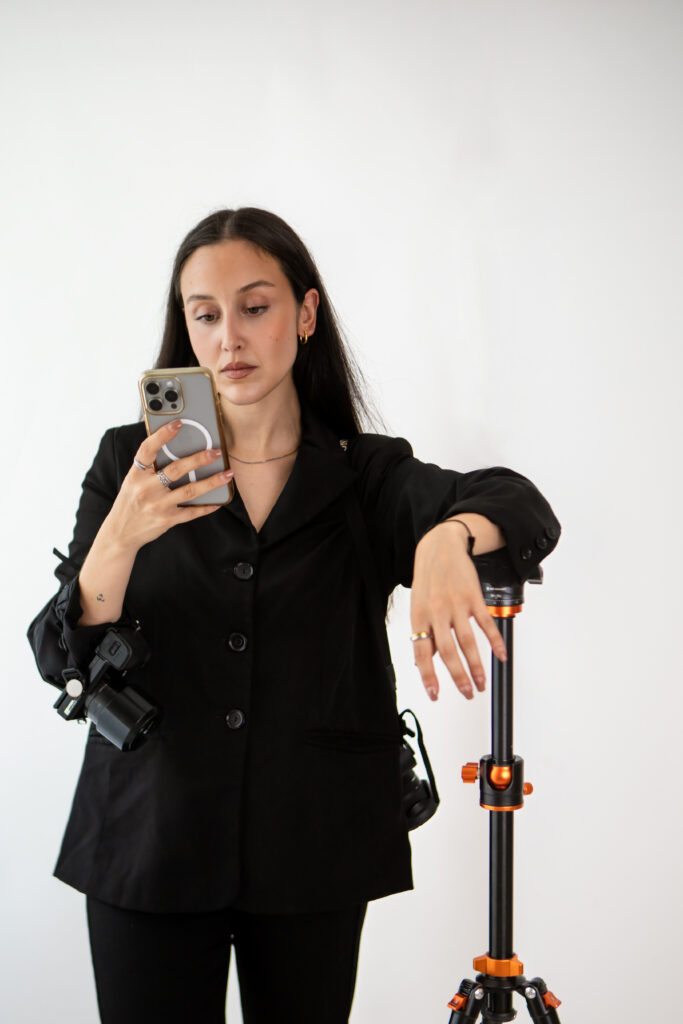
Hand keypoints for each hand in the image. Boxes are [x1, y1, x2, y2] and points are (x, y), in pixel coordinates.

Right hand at [104, 420, 233, 553]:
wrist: (120, 533)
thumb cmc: (130, 502)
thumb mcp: (133, 482)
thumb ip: (149, 468)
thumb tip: (176, 450)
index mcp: (136, 475)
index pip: (147, 449)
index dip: (162, 435)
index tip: (178, 423)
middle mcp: (146, 489)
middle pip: (176, 470)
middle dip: (199, 459)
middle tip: (216, 451)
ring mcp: (158, 505)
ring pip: (190, 491)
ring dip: (212, 482)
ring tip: (227, 474)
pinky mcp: (167, 519)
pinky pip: (191, 512)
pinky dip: (206, 506)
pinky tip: (218, 502)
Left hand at [410, 523, 506, 701]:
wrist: (440, 547)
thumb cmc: (428, 578)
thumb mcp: (419, 605)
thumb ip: (426, 632)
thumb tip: (427, 660)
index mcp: (419, 617)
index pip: (422, 653)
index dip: (428, 676)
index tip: (435, 694)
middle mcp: (436, 612)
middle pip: (447, 652)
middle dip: (458, 677)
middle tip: (467, 692)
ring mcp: (455, 605)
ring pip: (467, 642)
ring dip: (476, 666)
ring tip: (481, 682)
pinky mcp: (473, 598)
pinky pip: (486, 624)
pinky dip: (495, 642)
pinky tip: (500, 655)